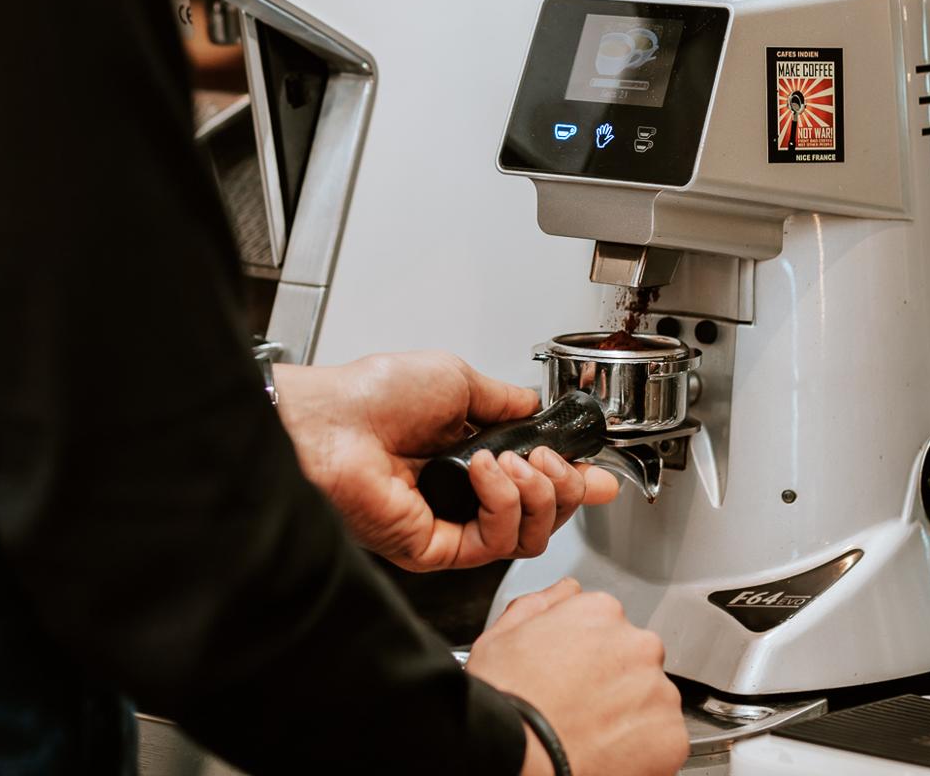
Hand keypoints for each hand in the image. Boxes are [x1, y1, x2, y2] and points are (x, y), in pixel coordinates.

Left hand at [273, 352, 616, 570]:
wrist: (329, 421)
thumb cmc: (372, 396)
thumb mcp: (458, 380)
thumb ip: (504, 400)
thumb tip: (535, 405)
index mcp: (466, 458)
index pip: (534, 484)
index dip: (574, 482)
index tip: (601, 475)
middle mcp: (461, 495)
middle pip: (542, 517)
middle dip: (566, 488)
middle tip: (557, 461)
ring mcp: (449, 525)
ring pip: (527, 537)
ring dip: (539, 495)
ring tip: (516, 462)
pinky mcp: (435, 549)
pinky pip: (494, 544)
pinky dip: (505, 505)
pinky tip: (488, 473)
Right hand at [466, 579, 689, 775]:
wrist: (521, 758)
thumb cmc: (507, 702)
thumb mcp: (503, 634)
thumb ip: (542, 603)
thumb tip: (565, 591)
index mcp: (601, 613)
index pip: (609, 625)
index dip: (589, 653)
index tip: (576, 673)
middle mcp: (638, 645)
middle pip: (635, 660)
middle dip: (616, 681)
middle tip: (584, 706)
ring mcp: (658, 691)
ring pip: (652, 699)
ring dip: (631, 714)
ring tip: (594, 733)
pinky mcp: (671, 736)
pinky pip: (665, 739)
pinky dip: (644, 749)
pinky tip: (609, 751)